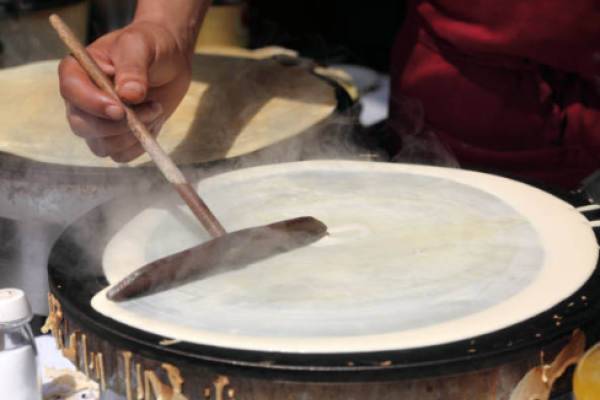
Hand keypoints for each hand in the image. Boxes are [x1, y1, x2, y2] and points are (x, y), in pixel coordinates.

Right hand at [58, 21, 192, 162]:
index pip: (71, 92)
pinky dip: (140, 145)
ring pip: (102, 146)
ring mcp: (98, 122)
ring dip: (133, 135)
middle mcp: (82, 100)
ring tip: (155, 109)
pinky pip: (121, 155)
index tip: (120, 109)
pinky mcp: (118, 137)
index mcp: (78, 71)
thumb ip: (133, 67)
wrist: (169, 60)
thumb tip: (128, 95)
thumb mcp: (140, 45)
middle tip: (152, 107)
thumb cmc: (149, 45)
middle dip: (119, 125)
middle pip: (83, 126)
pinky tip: (153, 122)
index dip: (93, 104)